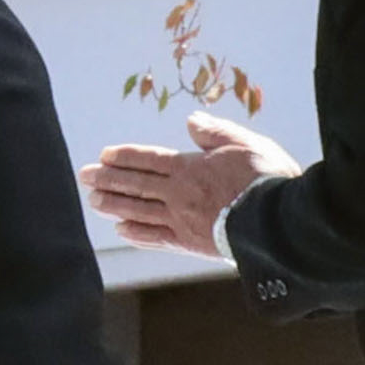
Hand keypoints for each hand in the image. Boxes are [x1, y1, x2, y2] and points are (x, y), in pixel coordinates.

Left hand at [80, 113, 303, 257]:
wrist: (280, 223)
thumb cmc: (268, 179)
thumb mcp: (245, 144)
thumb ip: (216, 133)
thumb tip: (190, 121)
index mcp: (190, 168)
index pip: (150, 160)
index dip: (125, 157)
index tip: (103, 155)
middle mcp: (179, 194)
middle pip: (137, 185)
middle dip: (108, 179)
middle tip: (85, 176)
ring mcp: (182, 221)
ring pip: (140, 211)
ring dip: (114, 204)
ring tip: (94, 200)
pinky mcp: (190, 243)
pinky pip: (156, 237)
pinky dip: (137, 233)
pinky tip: (121, 230)